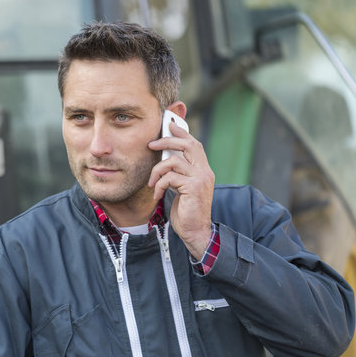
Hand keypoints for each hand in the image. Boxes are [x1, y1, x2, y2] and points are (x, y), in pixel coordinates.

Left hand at [148, 122, 214, 259]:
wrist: (195, 231)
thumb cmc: (186, 210)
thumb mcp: (181, 187)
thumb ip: (177, 173)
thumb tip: (164, 159)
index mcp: (203, 169)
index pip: (194, 144)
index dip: (182, 133)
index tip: (169, 125)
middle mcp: (205, 171)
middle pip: (188, 145)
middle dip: (167, 141)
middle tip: (151, 144)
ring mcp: (201, 179)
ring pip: (173, 161)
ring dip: (157, 171)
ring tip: (152, 183)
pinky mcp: (193, 188)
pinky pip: (170, 177)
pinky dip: (159, 185)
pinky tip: (157, 194)